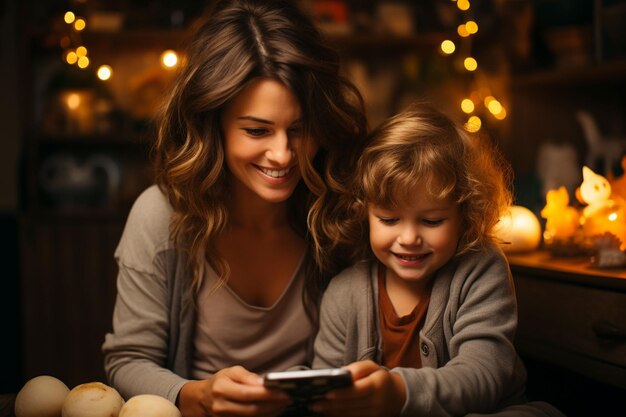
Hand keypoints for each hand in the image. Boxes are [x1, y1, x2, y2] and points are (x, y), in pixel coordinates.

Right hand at [177, 365, 291, 416]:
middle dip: (273, 405)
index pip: (247, 394)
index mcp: (221, 389)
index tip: (283, 391)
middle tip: (288, 398)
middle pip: (252, 410)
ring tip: (284, 404)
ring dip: (271, 412)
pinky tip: (274, 410)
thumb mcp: (231, 371)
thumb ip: (248, 376)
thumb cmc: (220, 381)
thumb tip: (263, 382)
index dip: (267, 394)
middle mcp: (221, 406)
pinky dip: (265, 416)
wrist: (204, 398)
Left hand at [310, 360, 405, 416]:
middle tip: (314, 404)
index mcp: (377, 384)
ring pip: (350, 414)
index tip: (327, 394)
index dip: (342, 393)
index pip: (357, 390)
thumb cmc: (380, 378)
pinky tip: (328, 413)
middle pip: (351, 405)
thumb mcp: (372, 367)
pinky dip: (340, 416)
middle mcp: (376, 401)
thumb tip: (342, 373)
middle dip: (331, 405)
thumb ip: (358, 368)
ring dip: (332, 412)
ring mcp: (374, 413)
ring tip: (317, 408)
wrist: (399, 395)